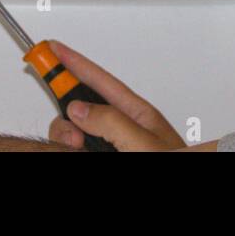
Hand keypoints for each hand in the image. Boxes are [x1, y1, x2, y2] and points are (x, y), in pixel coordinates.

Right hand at [45, 41, 186, 151]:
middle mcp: (121, 127)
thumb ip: (111, 122)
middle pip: (80, 105)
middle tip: (72, 138)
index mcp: (136, 113)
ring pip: (74, 132)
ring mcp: (111, 145)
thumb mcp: (142, 144)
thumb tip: (79, 109)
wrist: (183, 187)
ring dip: (69, 139)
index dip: (73, 61)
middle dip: (67, 113)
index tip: (50, 48)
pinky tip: (80, 152)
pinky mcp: (102, 156)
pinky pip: (77, 148)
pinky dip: (71, 148)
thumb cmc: (175, 165)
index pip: (98, 79)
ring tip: (82, 151)